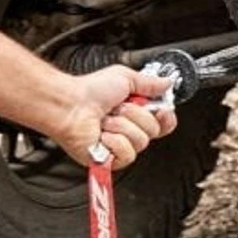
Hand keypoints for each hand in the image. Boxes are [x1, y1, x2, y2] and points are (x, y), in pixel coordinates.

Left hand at [52, 65, 178, 168]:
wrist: (69, 105)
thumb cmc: (89, 91)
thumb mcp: (124, 78)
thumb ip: (149, 82)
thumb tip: (167, 83)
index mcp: (135, 112)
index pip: (163, 123)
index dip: (165, 118)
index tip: (160, 109)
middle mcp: (128, 129)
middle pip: (154, 131)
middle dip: (136, 115)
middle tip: (119, 108)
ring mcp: (119, 146)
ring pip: (140, 142)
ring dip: (122, 127)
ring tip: (106, 121)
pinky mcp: (109, 159)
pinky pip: (127, 154)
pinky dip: (115, 142)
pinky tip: (103, 135)